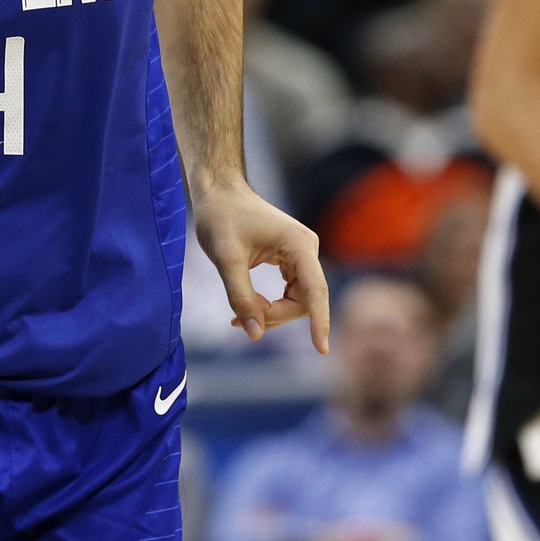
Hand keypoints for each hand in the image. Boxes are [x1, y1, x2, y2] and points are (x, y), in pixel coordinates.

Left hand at [192, 181, 330, 352]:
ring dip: (271, 312)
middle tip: (236, 320)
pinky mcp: (291, 257)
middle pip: (304, 300)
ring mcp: (300, 253)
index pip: (315, 291)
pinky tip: (247, 311)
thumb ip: (241, 297)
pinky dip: (270, 304)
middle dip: (275, 315)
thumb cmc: (220, 218)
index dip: (319, 322)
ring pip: (296, 299)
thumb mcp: (226, 260)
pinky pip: (289, 290)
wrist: (218, 191)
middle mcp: (306, 249)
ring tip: (236, 318)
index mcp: (298, 244)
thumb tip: (256, 334)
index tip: (321, 349)